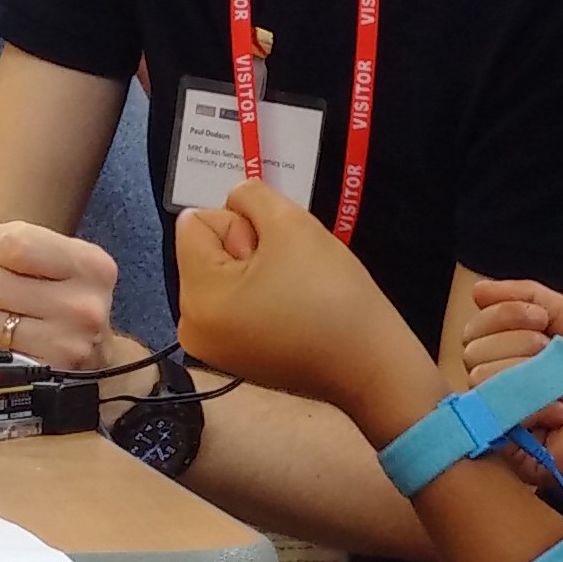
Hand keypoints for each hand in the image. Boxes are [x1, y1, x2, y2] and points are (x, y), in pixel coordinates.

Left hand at [0, 221, 119, 371]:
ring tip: (14, 321)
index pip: (14, 244)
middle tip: (12, 297)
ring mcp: (66, 349)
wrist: (84, 349)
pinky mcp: (40, 378)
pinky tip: (12, 345)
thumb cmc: (48, 288)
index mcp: (90, 264)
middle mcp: (85, 307)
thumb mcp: (26, 247)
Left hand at [174, 182, 440, 437]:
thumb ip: (251, 196)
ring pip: (225, 274)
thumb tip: (233, 201)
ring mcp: (212, 349)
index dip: (240, 222)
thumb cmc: (329, 292)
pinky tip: (296, 310)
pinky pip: (237, 303)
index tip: (276, 249)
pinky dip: (263, 296)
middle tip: (292, 270)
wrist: (371, 365)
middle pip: (207, 250)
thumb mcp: (290, 223)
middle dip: (248, 248)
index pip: (195, 221)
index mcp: (196, 297)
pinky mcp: (236, 359)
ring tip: (297, 290)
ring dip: (259, 270)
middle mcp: (191, 327)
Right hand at [459, 279, 562, 487]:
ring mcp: (509, 418)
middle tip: (552, 353)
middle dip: (516, 343)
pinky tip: (562, 412)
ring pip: (479, 380)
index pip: (475, 330)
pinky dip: (531, 408)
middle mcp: (505, 385)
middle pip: (472, 352)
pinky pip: (496, 419)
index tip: (542, 320)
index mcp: (514, 354)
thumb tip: (477, 290)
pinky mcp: (516, 452)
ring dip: (526, 373)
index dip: (502, 316)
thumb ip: (525, 296)